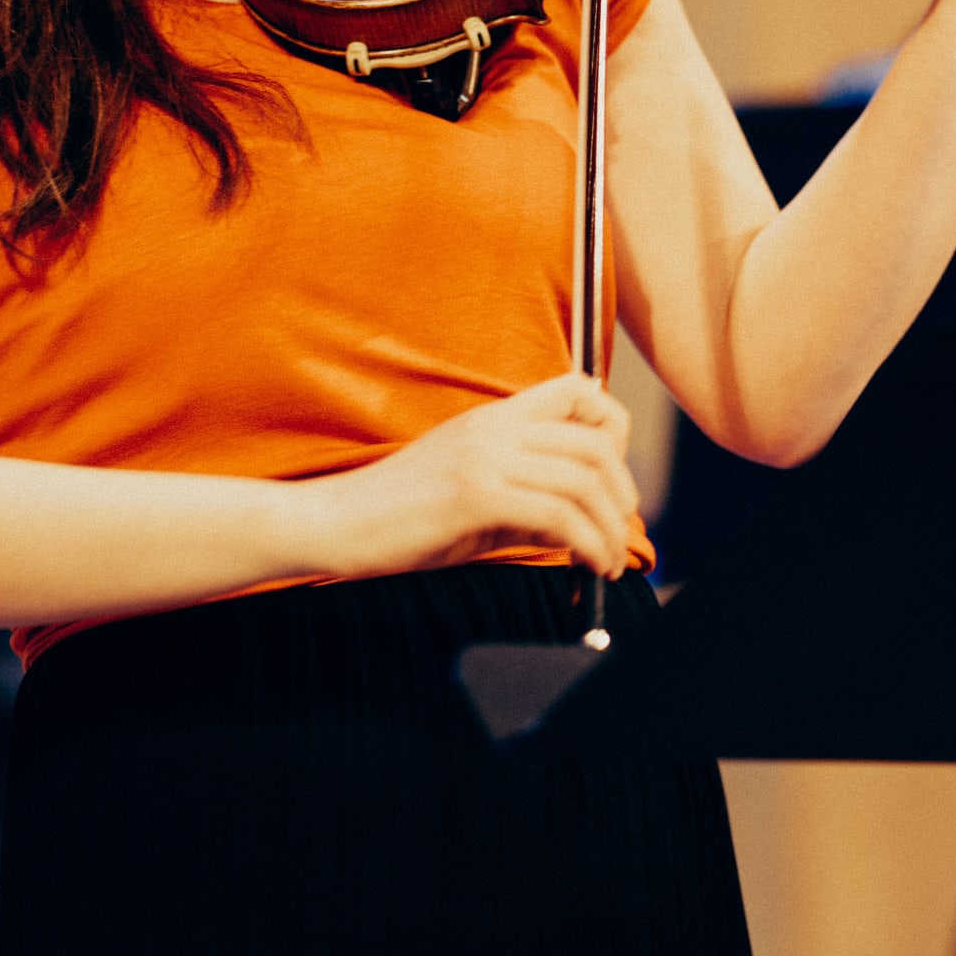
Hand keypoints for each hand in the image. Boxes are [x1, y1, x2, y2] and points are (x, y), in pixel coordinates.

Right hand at [303, 373, 639, 579]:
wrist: (333, 524)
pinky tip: (587, 566)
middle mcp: (493, 427)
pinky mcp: (475, 496)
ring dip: (610, 527)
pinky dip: (588, 545)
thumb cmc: (397, 516)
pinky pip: (559, 516)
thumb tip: (579, 522)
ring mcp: (483, 458)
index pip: (578, 389)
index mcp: (492, 417)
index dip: (612, 428)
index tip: (610, 477)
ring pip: (584, 479)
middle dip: (623, 492)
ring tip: (607, 561)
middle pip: (594, 440)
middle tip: (619, 531)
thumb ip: (524, 496)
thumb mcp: (471, 492)